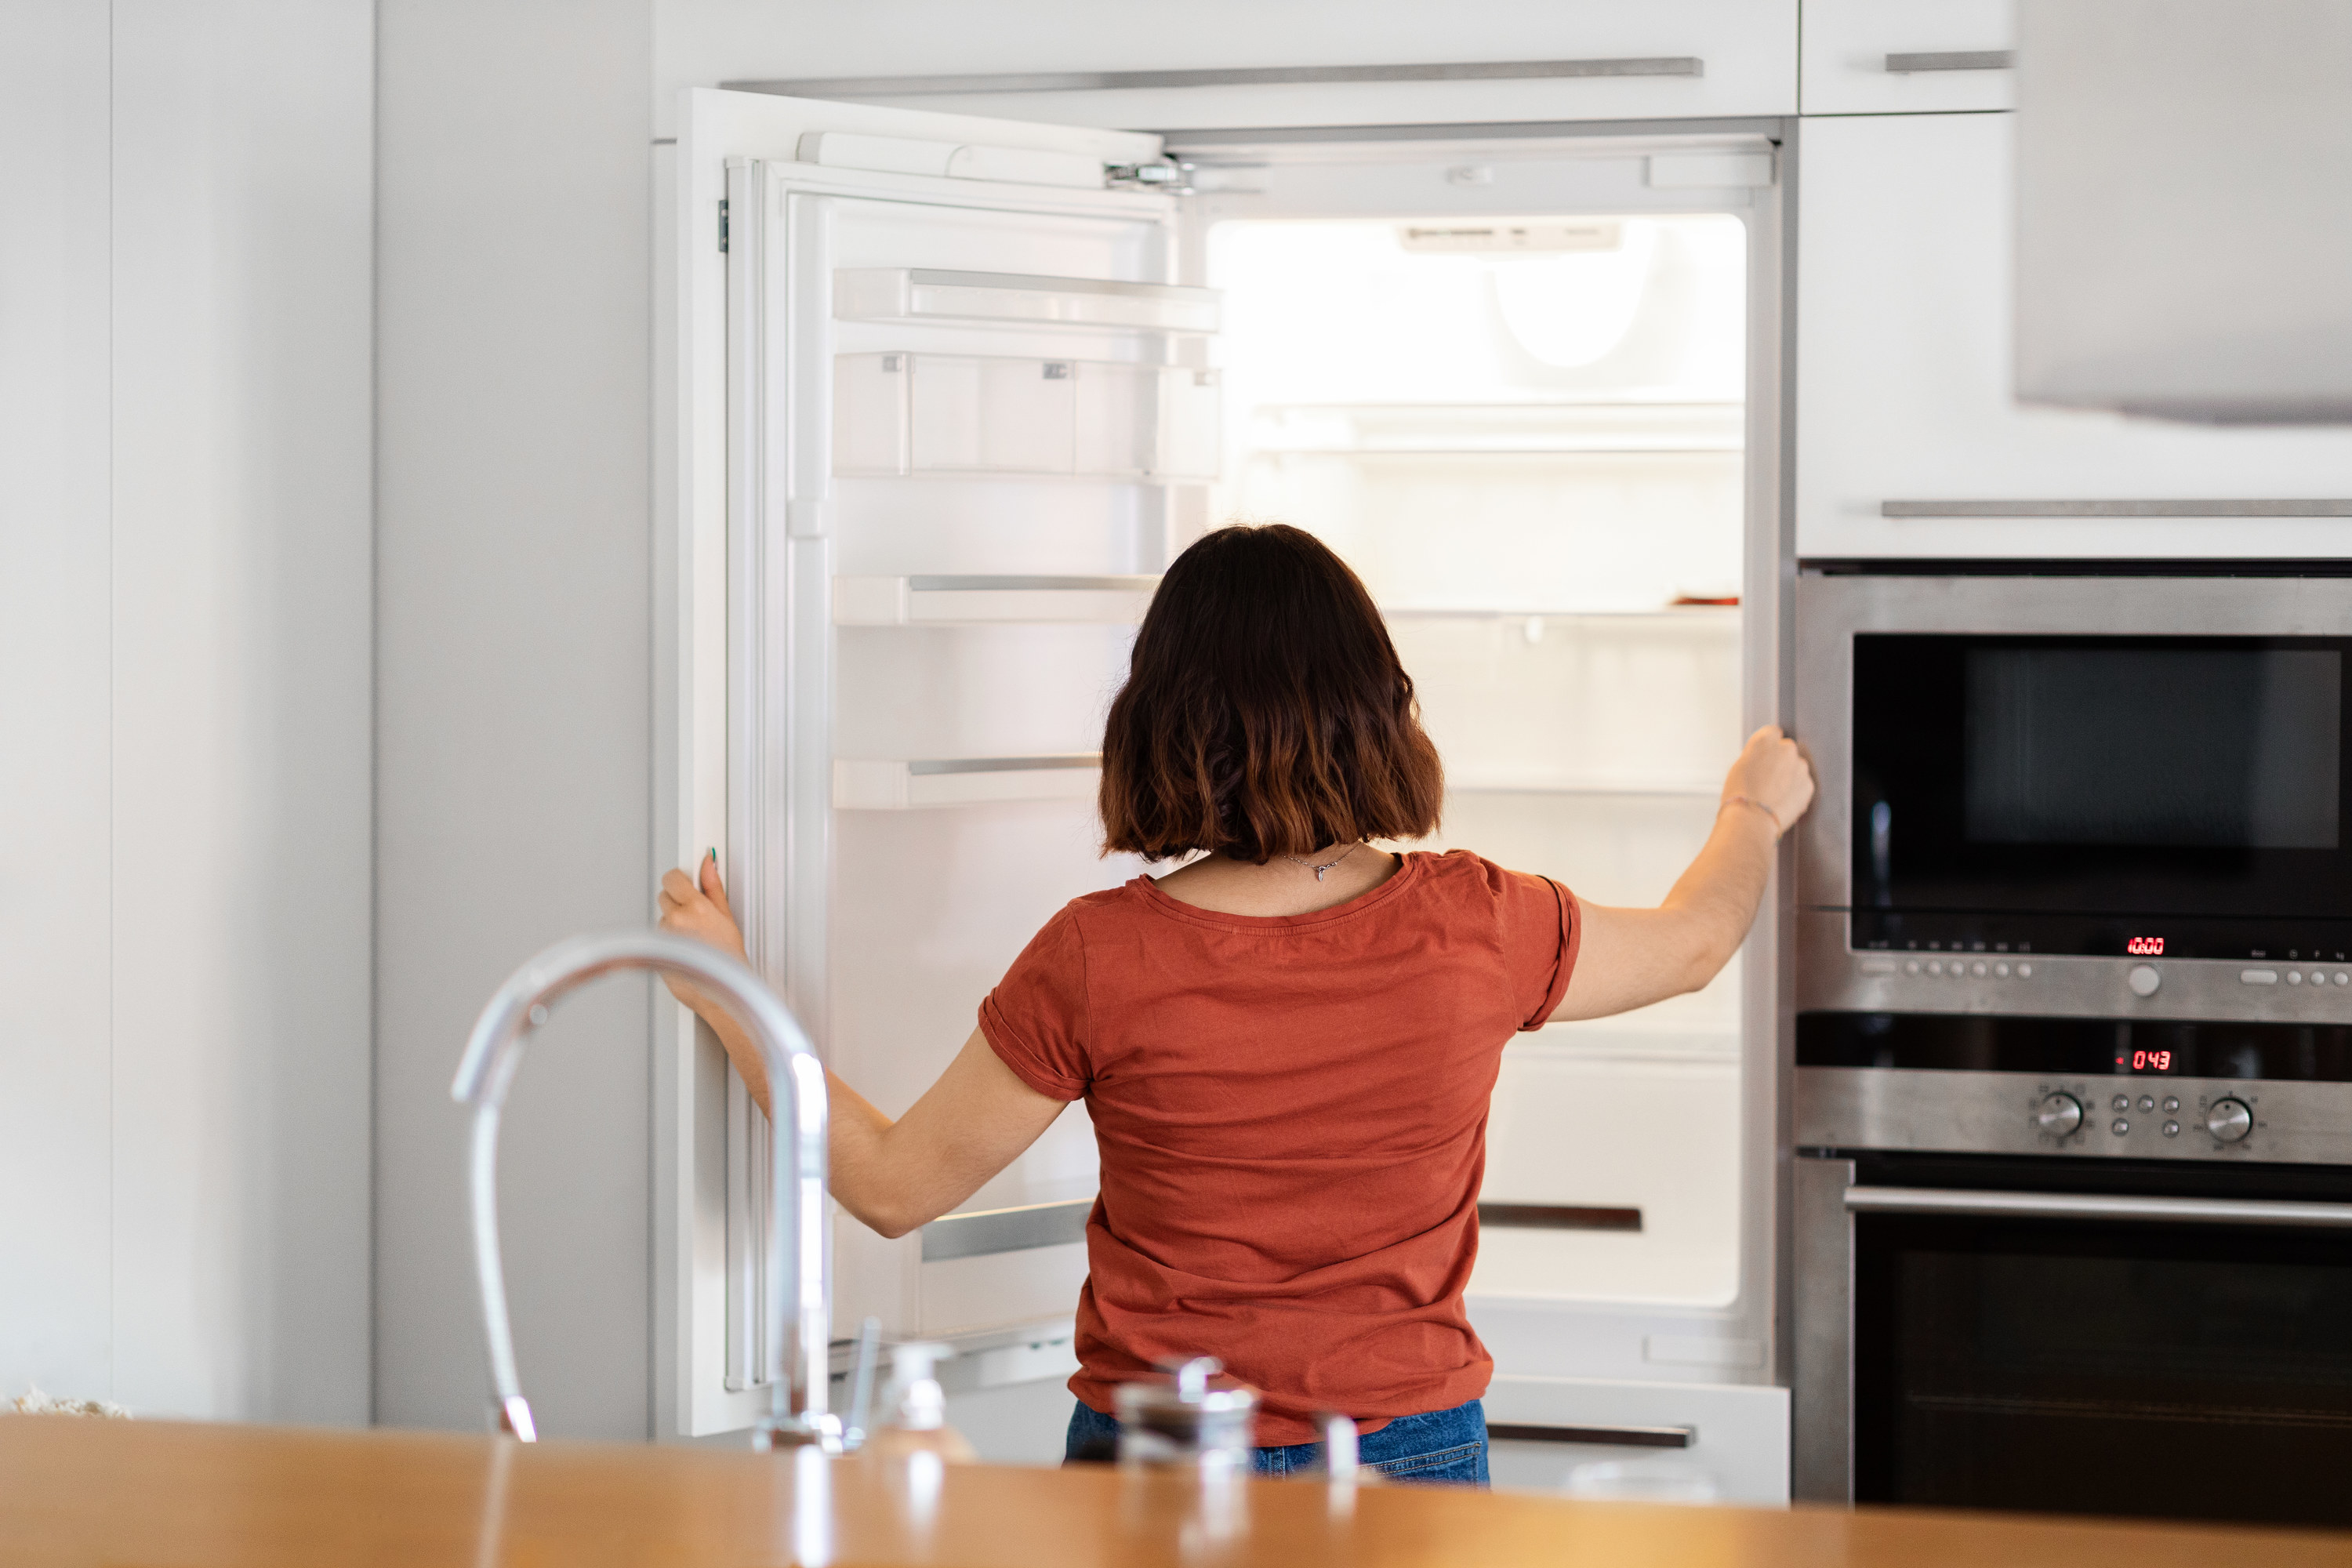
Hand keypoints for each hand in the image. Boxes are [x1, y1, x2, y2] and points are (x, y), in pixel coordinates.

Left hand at [658, 851, 747, 1011]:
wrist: (718, 991)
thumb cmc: (727, 957)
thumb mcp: (726, 917)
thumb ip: (713, 886)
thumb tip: (708, 864)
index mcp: (696, 907)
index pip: (673, 878)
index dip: (679, 878)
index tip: (684, 881)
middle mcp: (677, 920)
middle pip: (664, 895)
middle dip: (677, 899)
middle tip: (694, 912)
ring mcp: (665, 935)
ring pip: (662, 916)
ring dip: (673, 921)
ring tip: (694, 935)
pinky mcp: (658, 949)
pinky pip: (660, 935)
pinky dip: (670, 937)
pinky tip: (688, 946)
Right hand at [1720, 725, 1814, 836]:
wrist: (1751, 819)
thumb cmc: (1739, 795)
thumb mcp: (1739, 766)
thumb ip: (1756, 756)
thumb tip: (1763, 760)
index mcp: (1765, 740)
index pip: (1772, 733)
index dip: (1768, 747)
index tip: (1764, 757)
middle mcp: (1786, 748)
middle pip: (1786, 750)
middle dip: (1780, 762)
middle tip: (1767, 779)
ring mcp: (1800, 766)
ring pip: (1796, 768)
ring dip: (1789, 777)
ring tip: (1773, 794)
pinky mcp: (1809, 785)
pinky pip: (1802, 784)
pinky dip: (1795, 791)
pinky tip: (1781, 802)